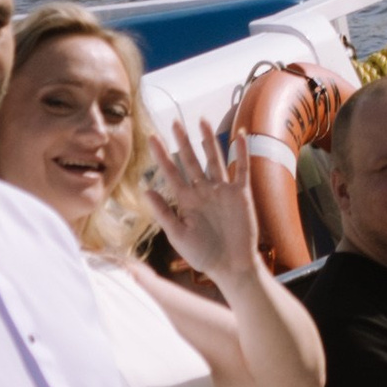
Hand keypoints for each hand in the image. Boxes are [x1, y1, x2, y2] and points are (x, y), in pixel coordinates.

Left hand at [145, 116, 263, 284]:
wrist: (230, 265)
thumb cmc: (203, 254)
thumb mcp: (178, 235)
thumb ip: (164, 213)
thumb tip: (146, 190)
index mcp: (186, 200)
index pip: (171, 172)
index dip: (161, 155)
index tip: (151, 138)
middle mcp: (203, 191)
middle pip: (191, 161)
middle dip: (183, 142)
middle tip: (175, 123)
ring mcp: (222, 190)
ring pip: (214, 159)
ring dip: (208, 141)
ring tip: (202, 121)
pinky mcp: (240, 193)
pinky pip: (241, 168)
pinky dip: (241, 152)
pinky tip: (239, 135)